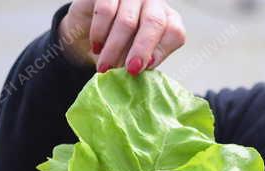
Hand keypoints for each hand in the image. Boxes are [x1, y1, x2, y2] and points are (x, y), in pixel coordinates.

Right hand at [59, 0, 186, 74]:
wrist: (89, 31)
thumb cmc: (120, 48)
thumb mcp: (137, 57)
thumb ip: (145, 61)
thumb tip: (143, 68)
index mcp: (168, 20)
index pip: (174, 32)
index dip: (161, 51)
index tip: (146, 67)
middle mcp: (153, 3)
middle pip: (154, 23)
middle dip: (141, 49)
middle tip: (130, 70)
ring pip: (127, 21)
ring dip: (115, 48)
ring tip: (105, 67)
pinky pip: (105, 11)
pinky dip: (100, 33)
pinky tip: (96, 47)